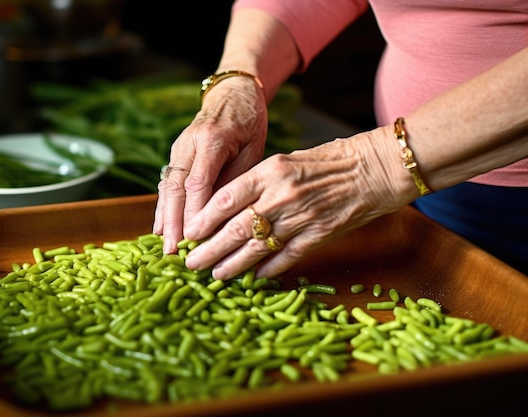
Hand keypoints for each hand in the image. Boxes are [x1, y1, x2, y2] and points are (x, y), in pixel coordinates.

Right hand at [153, 78, 268, 253]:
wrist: (233, 94)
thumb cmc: (250, 122)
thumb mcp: (253, 148)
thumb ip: (237, 178)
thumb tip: (224, 214)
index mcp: (212, 139)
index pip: (198, 183)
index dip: (193, 212)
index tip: (194, 238)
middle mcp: (189, 143)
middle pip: (176, 187)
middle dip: (173, 222)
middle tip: (173, 250)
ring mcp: (179, 148)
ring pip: (167, 187)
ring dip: (165, 218)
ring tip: (165, 246)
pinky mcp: (176, 154)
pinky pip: (167, 183)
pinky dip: (163, 207)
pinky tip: (160, 228)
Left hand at [182, 127, 410, 279]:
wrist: (375, 168)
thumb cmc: (328, 161)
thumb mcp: (287, 160)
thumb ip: (258, 182)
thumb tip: (226, 208)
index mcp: (271, 171)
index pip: (227, 198)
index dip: (204, 219)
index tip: (189, 233)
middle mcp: (282, 195)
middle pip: (236, 228)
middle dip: (210, 248)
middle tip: (191, 262)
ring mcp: (301, 218)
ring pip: (258, 247)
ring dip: (233, 264)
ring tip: (214, 274)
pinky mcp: (319, 236)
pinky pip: (287, 257)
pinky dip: (268, 270)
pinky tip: (253, 279)